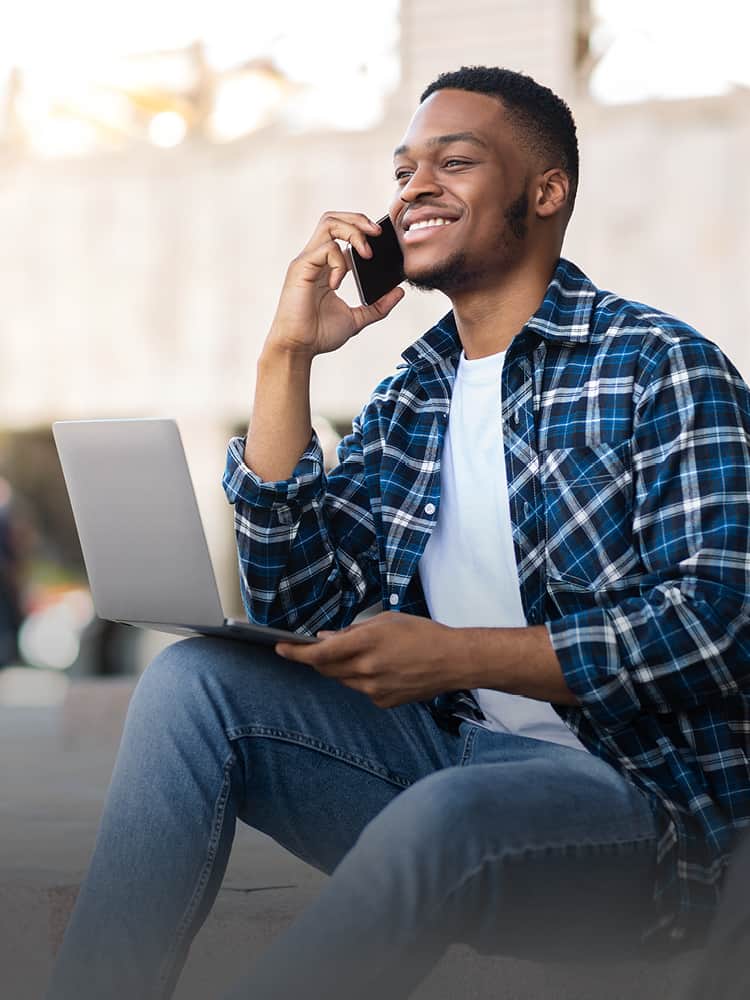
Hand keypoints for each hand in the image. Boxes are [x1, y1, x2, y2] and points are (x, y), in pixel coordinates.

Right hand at [266, 212, 404, 359]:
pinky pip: (326, 249)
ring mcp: (307, 261)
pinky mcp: (301, 268)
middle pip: (333, 218)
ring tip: (366, 253)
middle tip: (378, 233)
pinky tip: (338, 283)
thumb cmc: (319, 334)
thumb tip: (399, 292)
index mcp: (325, 266)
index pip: (341, 232)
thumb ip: (378, 306)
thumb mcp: (357, 318)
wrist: (298, 348)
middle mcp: (314, 259)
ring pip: (329, 224)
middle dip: (358, 220)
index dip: (362, 229)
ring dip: (353, 232)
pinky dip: (339, 262)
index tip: (381, 239)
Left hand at [275, 612, 459, 708]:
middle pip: (326, 669)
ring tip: (359, 654)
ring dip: (341, 668)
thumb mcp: (385, 622)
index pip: (319, 654)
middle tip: (314, 647)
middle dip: (316, 659)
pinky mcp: (383, 701)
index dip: (295, 652)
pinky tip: (381, 668)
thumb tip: (327, 638)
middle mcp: (366, 669)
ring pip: (343, 680)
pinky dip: (361, 678)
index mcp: (366, 643)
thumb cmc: (422, 634)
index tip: (280, 648)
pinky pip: (361, 690)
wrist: (453, 661)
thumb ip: (352, 631)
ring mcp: (374, 689)